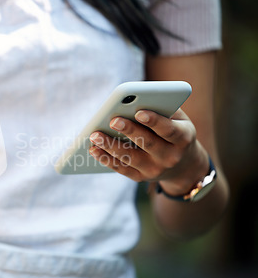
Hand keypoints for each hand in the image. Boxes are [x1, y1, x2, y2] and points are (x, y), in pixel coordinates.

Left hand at [89, 109, 207, 193]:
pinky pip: (122, 169)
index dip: (154, 121)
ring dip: (111, 146)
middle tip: (113, 121)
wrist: (184, 165)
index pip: (169, 129)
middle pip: (147, 143)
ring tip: (95, 135)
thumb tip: (133, 100)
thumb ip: (161, 108)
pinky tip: (93, 149)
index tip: (139, 112)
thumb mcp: (177, 118)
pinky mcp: (141, 178)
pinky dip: (106, 159)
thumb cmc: (174, 131)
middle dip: (129, 131)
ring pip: (131, 157)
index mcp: (183, 138)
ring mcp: (156, 170)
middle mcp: (171, 156)